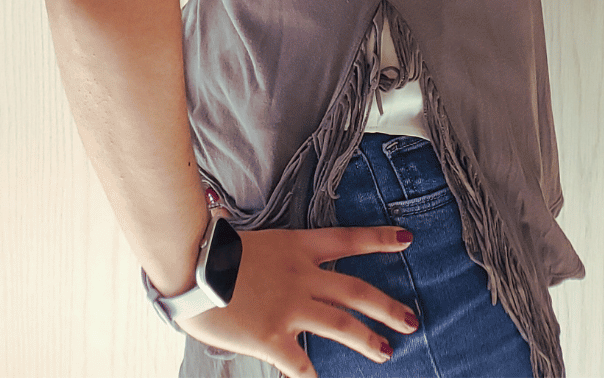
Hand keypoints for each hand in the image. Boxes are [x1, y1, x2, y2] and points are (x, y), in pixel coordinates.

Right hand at [177, 221, 417, 377]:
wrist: (192, 265)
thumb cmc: (214, 250)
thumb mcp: (254, 241)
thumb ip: (274, 254)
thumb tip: (276, 256)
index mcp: (297, 246)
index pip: (348, 239)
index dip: (379, 239)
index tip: (407, 239)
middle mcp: (301, 275)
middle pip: (355, 290)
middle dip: (386, 306)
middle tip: (411, 319)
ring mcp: (290, 307)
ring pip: (341, 325)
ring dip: (367, 339)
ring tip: (387, 351)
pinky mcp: (273, 337)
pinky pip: (300, 364)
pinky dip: (311, 376)